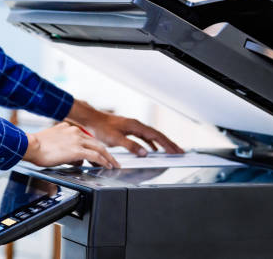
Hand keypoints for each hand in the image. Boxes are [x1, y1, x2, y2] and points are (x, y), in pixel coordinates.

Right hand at [23, 122, 119, 168]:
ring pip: (99, 148)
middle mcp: (75, 132)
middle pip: (96, 142)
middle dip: (106, 152)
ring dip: (108, 158)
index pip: (87, 138)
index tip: (100, 153)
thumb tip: (76, 158)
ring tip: (113, 165)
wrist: (30, 145)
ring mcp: (77, 140)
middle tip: (112, 160)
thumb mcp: (54, 140)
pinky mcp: (77, 150)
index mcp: (69, 128)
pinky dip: (103, 161)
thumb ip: (66, 146)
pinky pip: (95, 156)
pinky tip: (107, 166)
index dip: (95, 146)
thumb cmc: (36, 146)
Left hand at [67, 100, 183, 156]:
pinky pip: (145, 137)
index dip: (168, 144)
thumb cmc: (102, 128)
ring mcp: (134, 127)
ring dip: (162, 144)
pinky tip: (153, 150)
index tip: (176, 151)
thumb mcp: (116, 139)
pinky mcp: (130, 130)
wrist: (92, 119)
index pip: (157, 136)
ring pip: (152, 136)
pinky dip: (152, 144)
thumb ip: (131, 146)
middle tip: (180, 151)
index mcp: (136, 126)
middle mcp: (138, 125)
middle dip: (170, 144)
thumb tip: (145, 153)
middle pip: (158, 135)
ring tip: (171, 151)